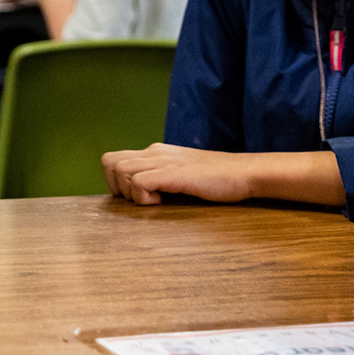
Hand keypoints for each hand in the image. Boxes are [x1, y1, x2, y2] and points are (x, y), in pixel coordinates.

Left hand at [101, 143, 254, 205]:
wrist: (243, 173)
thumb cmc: (216, 179)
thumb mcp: (181, 174)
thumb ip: (161, 177)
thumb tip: (142, 195)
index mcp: (154, 152)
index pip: (113, 159)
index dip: (115, 181)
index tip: (134, 197)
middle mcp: (154, 153)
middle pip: (110, 162)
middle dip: (116, 186)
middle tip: (139, 200)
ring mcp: (163, 161)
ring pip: (120, 170)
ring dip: (130, 192)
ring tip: (152, 201)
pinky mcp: (173, 173)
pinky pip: (140, 182)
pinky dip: (143, 197)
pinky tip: (162, 202)